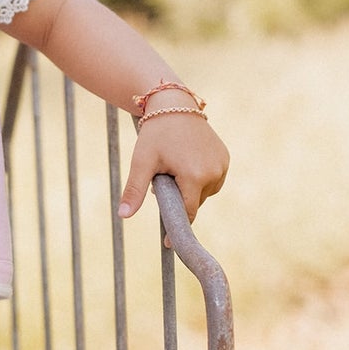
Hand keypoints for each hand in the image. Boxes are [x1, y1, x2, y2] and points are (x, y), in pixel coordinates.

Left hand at [117, 109, 229, 224]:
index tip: (168, 244)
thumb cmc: (155, 134)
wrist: (174, 105)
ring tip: (174, 169)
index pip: (188, 212)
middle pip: (195, 202)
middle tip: (162, 178)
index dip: (177, 227)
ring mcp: (222, 165)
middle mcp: (214, 172)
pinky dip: (200, 180)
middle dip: (179, 198)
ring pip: (204, 192)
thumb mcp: (142, 162)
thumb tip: (123, 216)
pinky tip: (187, 165)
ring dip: (190, 189)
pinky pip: (212, 180)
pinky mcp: (225, 158)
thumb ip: (134, 190)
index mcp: (194, 176)